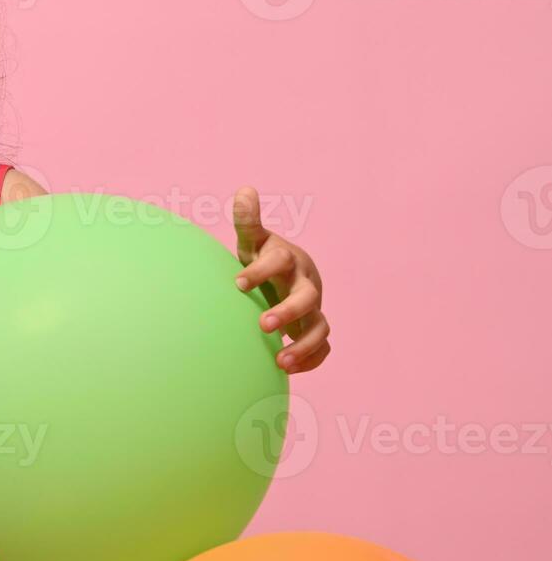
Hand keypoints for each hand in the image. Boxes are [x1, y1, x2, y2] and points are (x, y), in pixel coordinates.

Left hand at [232, 186, 330, 373]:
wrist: (287, 277)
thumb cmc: (265, 258)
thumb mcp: (254, 241)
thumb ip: (247, 220)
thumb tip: (244, 190)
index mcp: (288, 261)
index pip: (279, 261)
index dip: (260, 271)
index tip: (237, 283)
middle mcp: (305, 284)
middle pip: (307, 297)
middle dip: (288, 311)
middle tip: (262, 324)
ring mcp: (314, 309)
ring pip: (320, 327)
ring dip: (302, 345)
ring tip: (279, 361)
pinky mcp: (314, 328)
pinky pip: (322, 348)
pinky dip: (310, 360)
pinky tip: (286, 370)